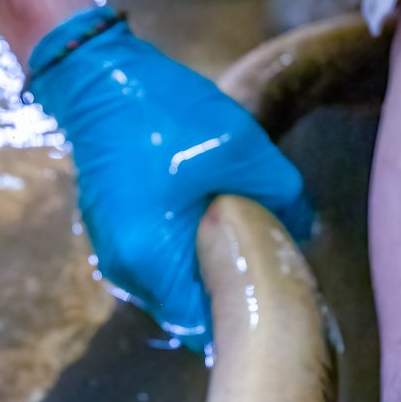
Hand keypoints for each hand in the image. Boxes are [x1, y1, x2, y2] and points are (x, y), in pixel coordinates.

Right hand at [26, 7, 308, 346]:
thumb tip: (303, 233)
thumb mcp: (244, 151)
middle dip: (225, 292)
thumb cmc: (166, 113)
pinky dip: (182, 253)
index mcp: (151, 259)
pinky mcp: (109, 236)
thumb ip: (284, 200)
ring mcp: (112, 254)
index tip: (270, 293)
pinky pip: (155, 264)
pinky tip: (206, 221)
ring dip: (203, 271)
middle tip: (263, 264)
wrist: (97, 77)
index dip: (241, 313)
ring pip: (171, 288)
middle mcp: (125, 269)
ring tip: (237, 239)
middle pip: (187, 310)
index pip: (203, 325)